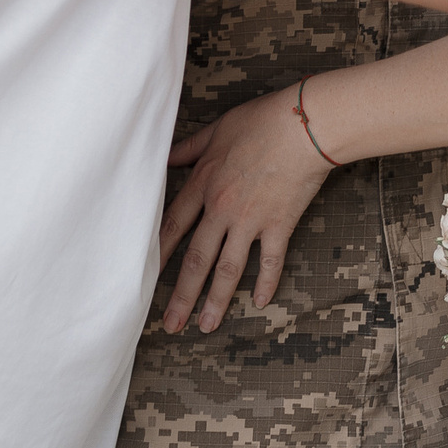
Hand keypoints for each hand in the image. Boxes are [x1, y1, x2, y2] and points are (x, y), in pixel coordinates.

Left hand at [158, 86, 334, 333]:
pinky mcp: (279, 224)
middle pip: (196, 259)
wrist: (303, 126)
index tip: (144, 279)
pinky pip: (270, 260)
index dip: (157, 255)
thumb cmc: (262, 121)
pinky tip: (259, 302)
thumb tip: (166, 158)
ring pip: (227, 268)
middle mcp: (222, 209)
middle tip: (171, 324)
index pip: (173, 227)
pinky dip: (266, 282)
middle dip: (182, 295)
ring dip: (216, 300)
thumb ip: (189, 148)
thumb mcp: (216, 129)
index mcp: (203, 184)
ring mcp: (251, 220)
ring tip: (206, 326)